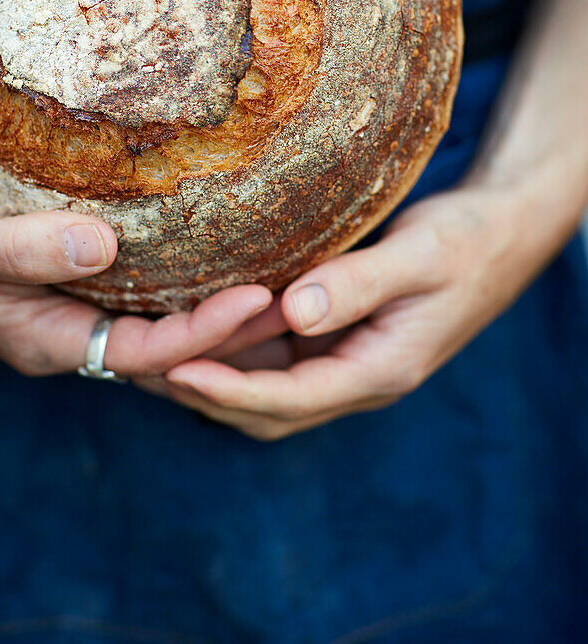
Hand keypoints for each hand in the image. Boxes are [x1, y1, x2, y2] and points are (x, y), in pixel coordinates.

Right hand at [0, 166, 271, 377]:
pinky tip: (236, 256)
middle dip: (237, 337)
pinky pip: (153, 299)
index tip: (260, 296)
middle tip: (306, 301)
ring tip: (296, 287)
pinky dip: (195, 288)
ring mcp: (84, 315)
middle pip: (174, 354)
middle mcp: (76, 337)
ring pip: (169, 331)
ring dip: (227, 319)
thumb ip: (22, 247)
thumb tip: (102, 245)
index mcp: (49, 343)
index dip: (205, 331)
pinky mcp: (88, 287)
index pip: (145, 353)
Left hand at [137, 180, 553, 439]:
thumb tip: (296, 312)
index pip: (291, 398)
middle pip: (269, 409)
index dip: (230, 389)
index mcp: (380, 369)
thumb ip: (359, 283)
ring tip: (155, 348)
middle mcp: (358, 375)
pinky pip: (278, 355)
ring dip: (217, 373)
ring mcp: (347, 359)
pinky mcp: (339, 336)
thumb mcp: (419, 255)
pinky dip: (238, 346)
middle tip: (144, 365)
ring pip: (268, 385)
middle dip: (207, 394)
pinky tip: (203, 318)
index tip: (174, 369)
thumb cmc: (466, 242)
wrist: (499, 234)